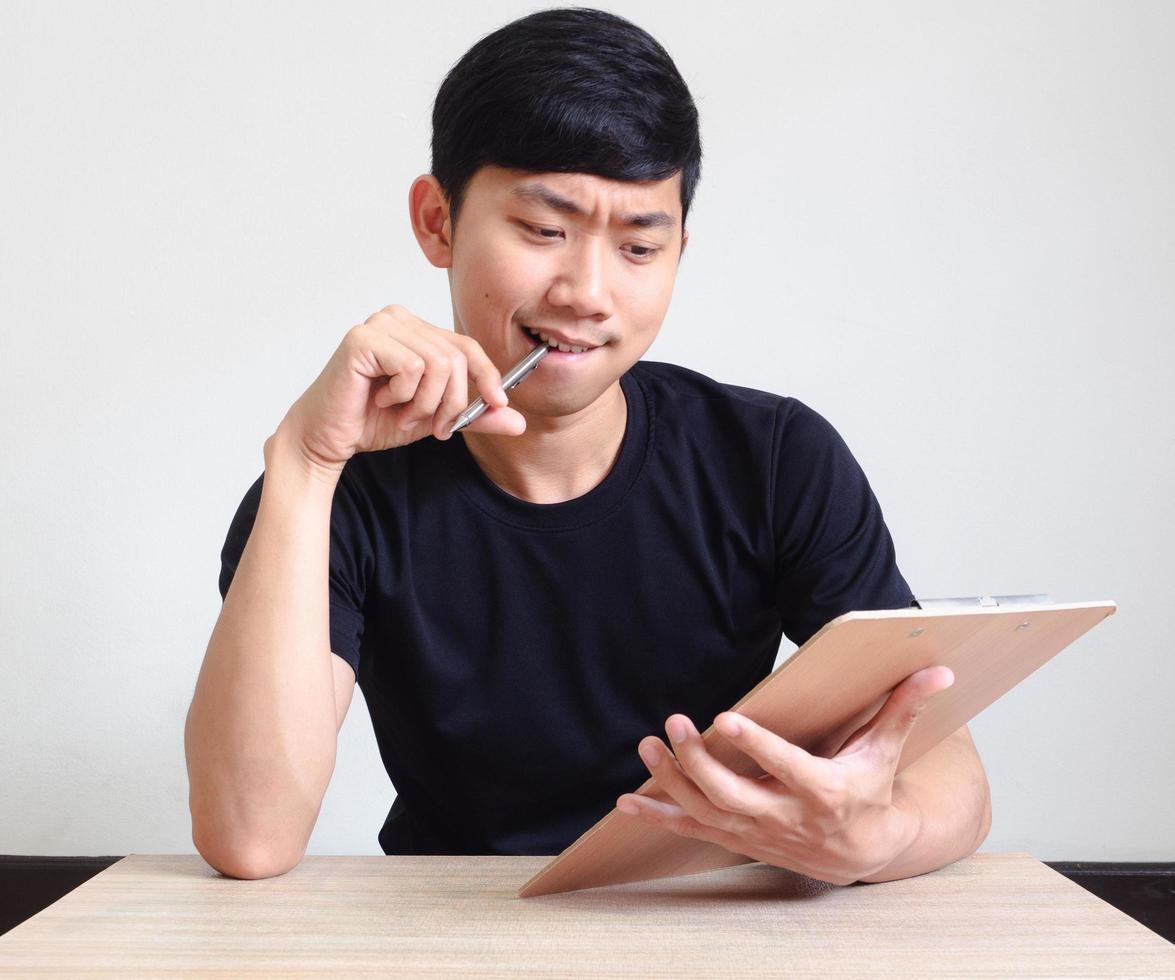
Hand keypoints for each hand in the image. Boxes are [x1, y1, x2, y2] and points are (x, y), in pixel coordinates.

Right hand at [273, 304, 526, 479]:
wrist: (329, 438)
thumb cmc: (374, 420)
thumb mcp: (436, 419)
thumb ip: (475, 416)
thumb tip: (518, 421)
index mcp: (417, 330)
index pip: (468, 345)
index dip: (489, 376)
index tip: (498, 403)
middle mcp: (399, 319)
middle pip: (458, 358)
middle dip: (453, 402)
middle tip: (434, 426)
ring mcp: (379, 325)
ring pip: (439, 364)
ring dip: (426, 404)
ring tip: (403, 414)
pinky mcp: (363, 339)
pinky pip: (412, 368)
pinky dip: (404, 396)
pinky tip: (382, 400)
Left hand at [616, 665, 954, 885]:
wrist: (864, 851)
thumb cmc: (871, 790)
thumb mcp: (887, 749)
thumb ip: (904, 707)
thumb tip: (937, 669)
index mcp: (823, 791)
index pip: (785, 768)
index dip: (756, 747)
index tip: (726, 719)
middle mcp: (785, 817)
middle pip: (733, 794)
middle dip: (700, 762)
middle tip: (674, 724)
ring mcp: (757, 832)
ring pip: (706, 811)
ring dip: (672, 782)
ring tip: (649, 746)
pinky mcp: (738, 838)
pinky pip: (692, 831)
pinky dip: (658, 817)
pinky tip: (626, 804)